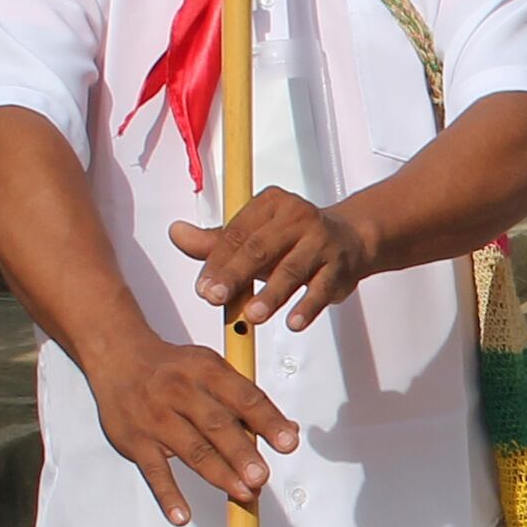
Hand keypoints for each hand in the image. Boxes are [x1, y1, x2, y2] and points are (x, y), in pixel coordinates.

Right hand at [86, 336, 299, 523]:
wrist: (118, 358)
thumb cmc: (174, 369)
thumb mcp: (212, 369)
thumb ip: (247, 400)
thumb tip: (286, 430)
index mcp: (206, 371)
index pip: (243, 397)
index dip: (268, 420)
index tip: (287, 441)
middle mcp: (180, 392)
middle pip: (216, 425)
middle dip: (242, 453)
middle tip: (262, 476)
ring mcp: (156, 418)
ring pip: (191, 450)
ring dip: (219, 474)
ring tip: (243, 493)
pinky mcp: (136, 441)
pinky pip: (154, 472)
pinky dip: (168, 495)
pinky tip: (182, 514)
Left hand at [172, 186, 375, 332]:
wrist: (349, 239)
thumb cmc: (293, 240)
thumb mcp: (253, 236)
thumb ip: (215, 242)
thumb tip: (177, 233)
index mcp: (269, 204)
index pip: (237, 234)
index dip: (217, 262)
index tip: (203, 288)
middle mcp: (296, 217)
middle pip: (260, 249)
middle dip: (236, 276)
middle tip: (216, 298)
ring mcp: (320, 241)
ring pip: (291, 270)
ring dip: (270, 295)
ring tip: (252, 316)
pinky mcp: (339, 266)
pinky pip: (322, 288)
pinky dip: (307, 306)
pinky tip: (294, 322)